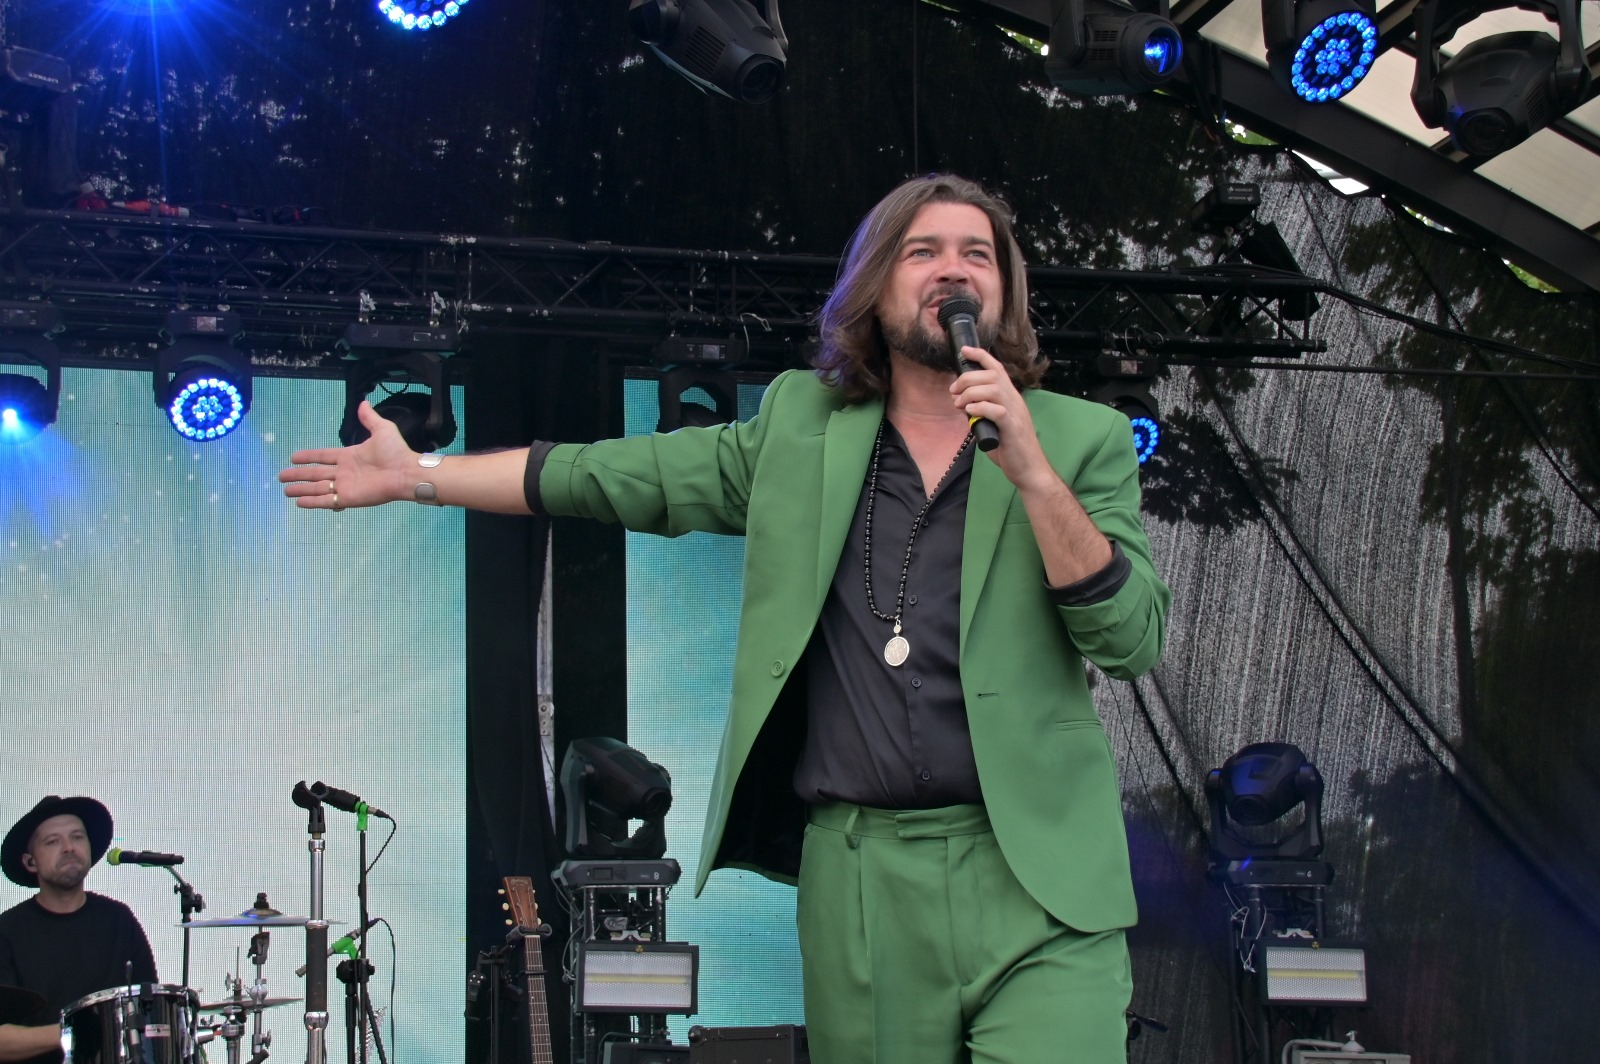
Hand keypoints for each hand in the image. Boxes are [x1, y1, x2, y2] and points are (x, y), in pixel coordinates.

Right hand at [278, 401, 412, 510]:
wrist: (406, 472)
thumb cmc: (396, 452)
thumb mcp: (382, 429)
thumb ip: (369, 418)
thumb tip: (363, 403)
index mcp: (349, 456)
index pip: (323, 456)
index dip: (308, 457)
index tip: (293, 457)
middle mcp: (344, 472)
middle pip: (315, 473)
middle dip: (298, 475)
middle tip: (282, 476)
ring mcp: (345, 486)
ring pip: (317, 488)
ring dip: (301, 489)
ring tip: (286, 490)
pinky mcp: (348, 498)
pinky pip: (327, 501)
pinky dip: (312, 502)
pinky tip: (299, 502)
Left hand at [949, 345, 1051, 488]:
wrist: (1029, 468)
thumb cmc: (1011, 448)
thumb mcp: (993, 424)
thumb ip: (981, 412)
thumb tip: (963, 404)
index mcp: (1010, 397)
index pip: (998, 368)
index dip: (981, 356)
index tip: (964, 351)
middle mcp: (1014, 400)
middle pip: (991, 376)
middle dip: (968, 378)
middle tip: (954, 391)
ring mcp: (1015, 413)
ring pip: (993, 389)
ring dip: (971, 393)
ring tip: (959, 404)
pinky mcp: (1012, 428)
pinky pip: (997, 410)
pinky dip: (981, 407)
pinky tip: (970, 412)